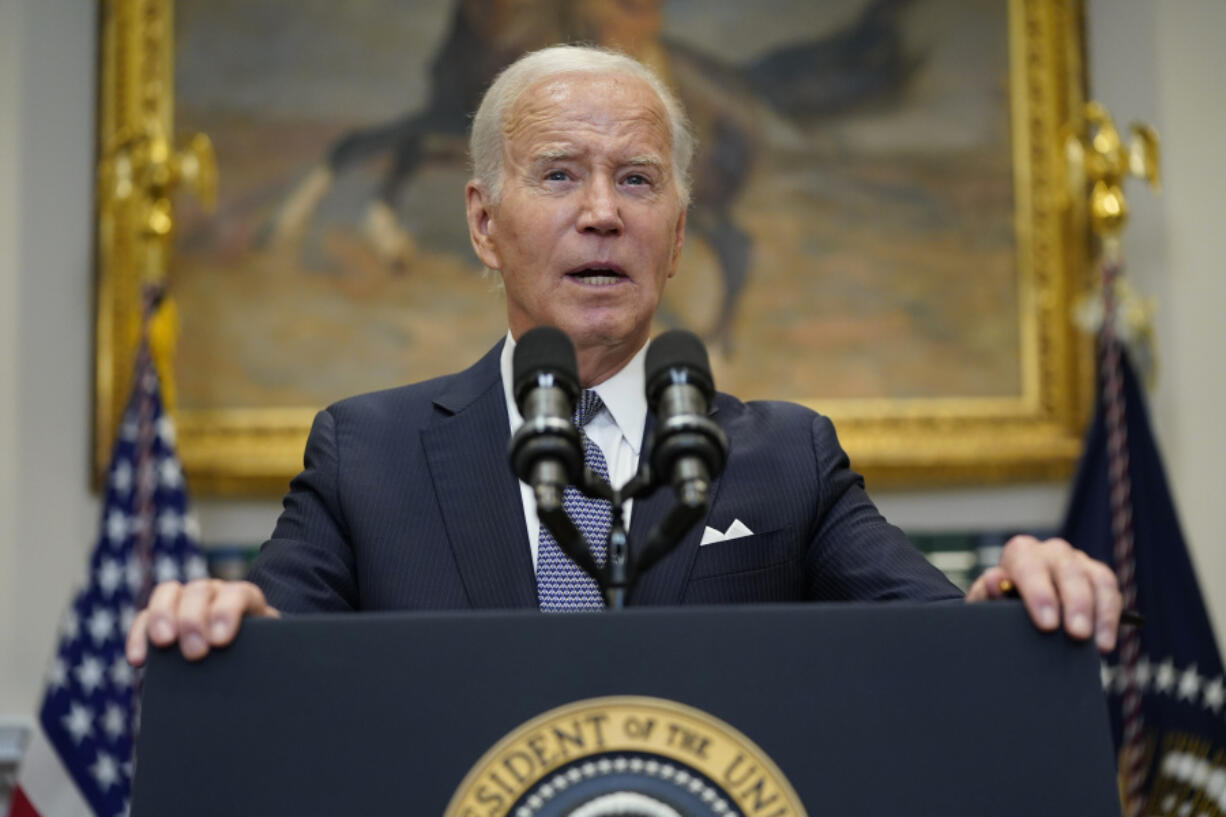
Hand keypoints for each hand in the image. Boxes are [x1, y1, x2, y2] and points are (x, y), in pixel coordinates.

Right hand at [125, 579, 279, 665]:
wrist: (242, 661)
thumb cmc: (254, 659)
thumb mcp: (261, 656)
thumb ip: (258, 657)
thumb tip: (251, 677)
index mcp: (244, 600)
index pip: (238, 594)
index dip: (227, 612)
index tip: (221, 641)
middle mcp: (214, 594)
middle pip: (200, 591)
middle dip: (194, 620)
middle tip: (195, 652)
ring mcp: (185, 601)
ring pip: (168, 593)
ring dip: (163, 617)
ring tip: (164, 645)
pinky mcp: (161, 617)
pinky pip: (143, 617)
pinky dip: (139, 635)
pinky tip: (138, 660)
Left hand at [965, 535, 1120, 651]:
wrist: (1014, 604)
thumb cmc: (1000, 601)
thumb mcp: (987, 599)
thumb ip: (987, 592)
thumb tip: (995, 581)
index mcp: (1021, 552)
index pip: (1030, 566)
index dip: (1040, 594)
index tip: (1047, 625)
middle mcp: (1052, 552)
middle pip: (1068, 570)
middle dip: (1075, 604)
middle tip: (1077, 635)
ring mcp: (1079, 562)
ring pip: (1097, 579)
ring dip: (1099, 613)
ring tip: (1097, 646)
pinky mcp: (1098, 577)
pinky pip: (1111, 592)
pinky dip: (1110, 619)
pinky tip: (1104, 644)